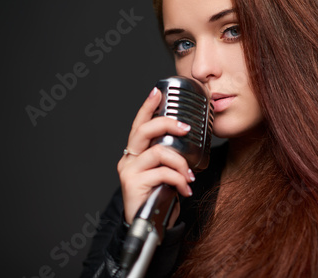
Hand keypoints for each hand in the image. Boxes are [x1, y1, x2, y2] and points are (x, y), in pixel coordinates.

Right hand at [117, 87, 195, 224]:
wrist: (148, 226)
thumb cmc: (159, 196)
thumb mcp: (166, 172)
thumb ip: (170, 157)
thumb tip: (188, 142)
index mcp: (136, 152)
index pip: (140, 124)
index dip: (148, 106)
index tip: (157, 91)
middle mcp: (128, 158)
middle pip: (144, 130)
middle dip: (167, 123)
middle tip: (185, 128)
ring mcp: (129, 170)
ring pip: (158, 151)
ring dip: (180, 162)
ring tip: (189, 176)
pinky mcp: (133, 183)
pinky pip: (162, 172)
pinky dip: (178, 179)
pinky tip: (185, 188)